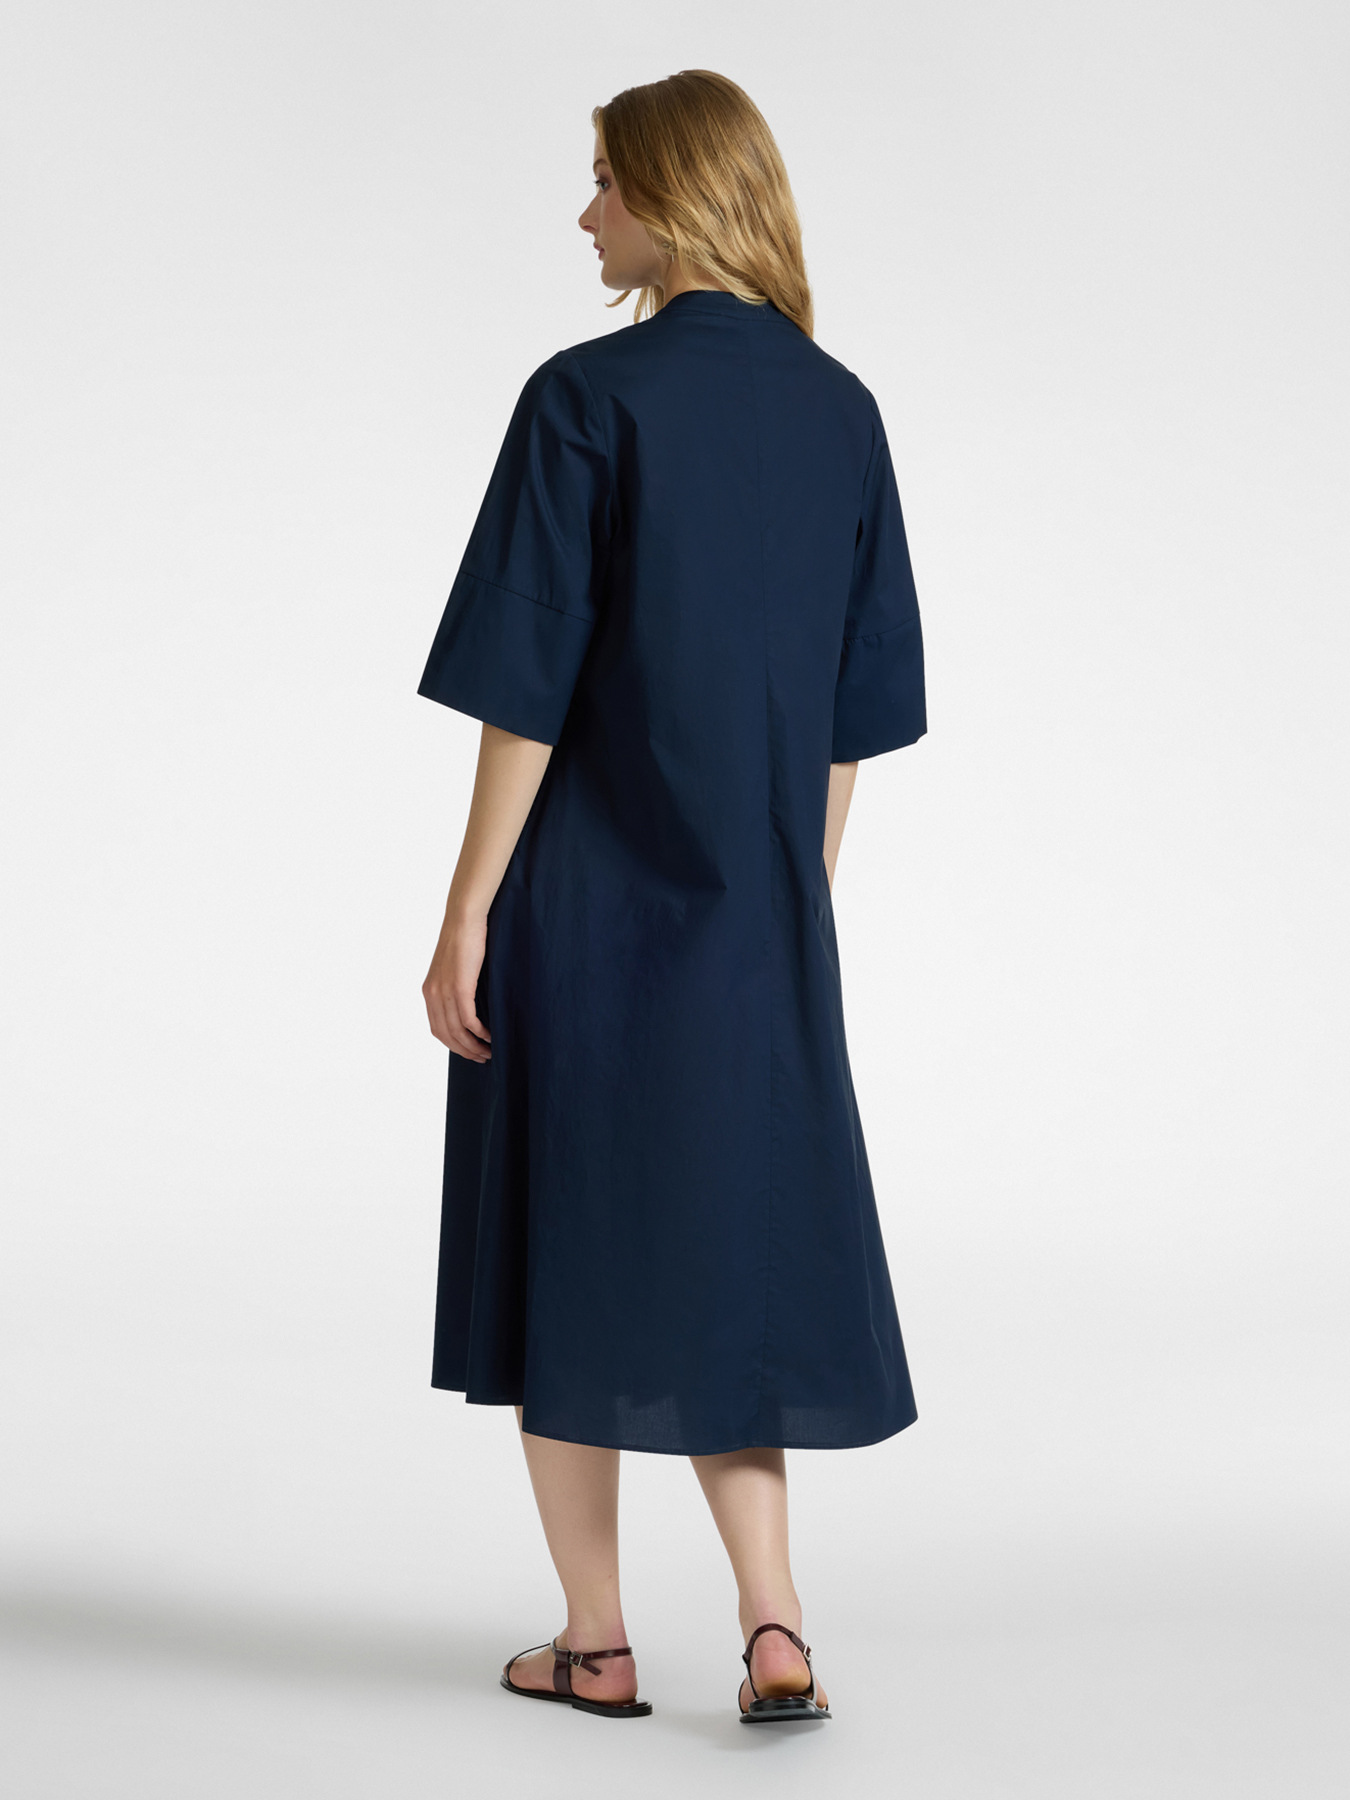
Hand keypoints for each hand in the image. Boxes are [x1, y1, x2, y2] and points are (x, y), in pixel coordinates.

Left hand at [423, 908, 491, 1061]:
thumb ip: (456, 987)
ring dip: (473, 1046)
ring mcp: (445, 991)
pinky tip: (489, 1036)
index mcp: (430, 991)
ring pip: (457, 1031)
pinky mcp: (460, 987)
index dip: (454, 1045)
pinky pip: (468, 1020)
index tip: (469, 1051)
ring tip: (488, 1052)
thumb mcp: (454, 968)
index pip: (437, 1029)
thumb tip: (469, 1004)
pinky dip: (479, 1032)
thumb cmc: (465, 940)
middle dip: (464, 1051)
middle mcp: (433, 994)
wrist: (464, 919)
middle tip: (482, 1057)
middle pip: (446, 1035)